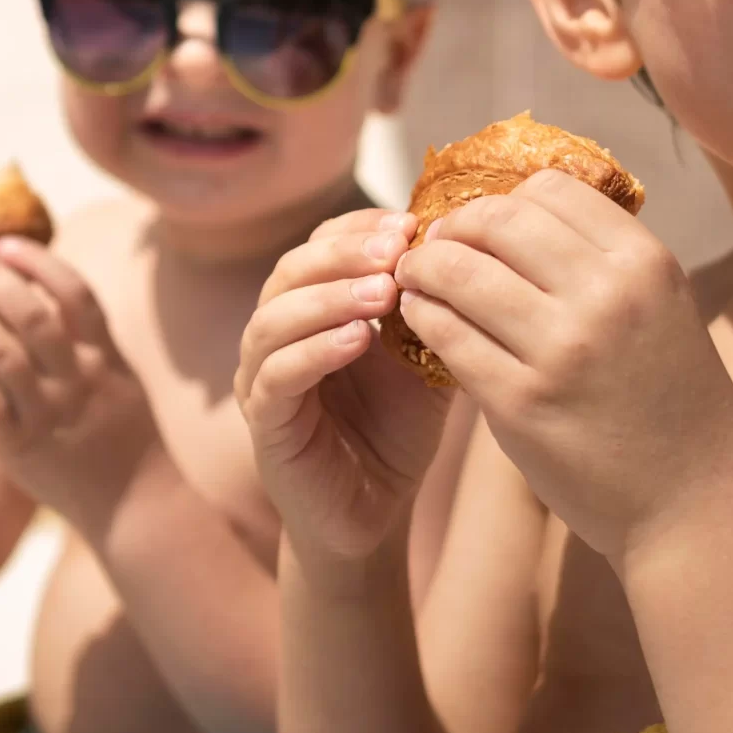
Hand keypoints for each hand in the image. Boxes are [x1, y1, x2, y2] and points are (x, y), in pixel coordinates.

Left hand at [0, 237, 151, 530]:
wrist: (137, 507)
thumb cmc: (124, 438)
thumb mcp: (121, 379)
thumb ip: (90, 339)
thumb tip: (51, 288)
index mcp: (107, 359)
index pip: (76, 296)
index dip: (39, 263)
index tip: (5, 242)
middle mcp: (81, 382)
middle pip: (34, 317)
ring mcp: (51, 416)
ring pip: (4, 354)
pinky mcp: (21, 448)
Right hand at [236, 208, 453, 571]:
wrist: (374, 512)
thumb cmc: (396, 431)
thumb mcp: (424, 359)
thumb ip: (433, 310)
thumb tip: (470, 249)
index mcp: (313, 307)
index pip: (321, 245)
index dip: (360, 227)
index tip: (411, 221)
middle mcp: (278, 333)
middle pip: (291, 270)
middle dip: (344, 254)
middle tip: (396, 249)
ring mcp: (262, 378)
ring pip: (274, 319)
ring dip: (329, 298)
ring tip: (383, 293)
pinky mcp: (264, 424)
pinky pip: (277, 376)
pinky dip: (315, 351)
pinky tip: (358, 341)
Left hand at [392, 169, 732, 565]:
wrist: (694, 506)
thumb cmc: (675, 407)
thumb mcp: (664, 309)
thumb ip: (605, 262)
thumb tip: (522, 214)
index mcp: (644, 263)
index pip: (550, 188)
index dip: (503, 198)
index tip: (482, 222)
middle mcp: (605, 295)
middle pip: (496, 220)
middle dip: (455, 226)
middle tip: (437, 245)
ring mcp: (560, 349)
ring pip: (459, 271)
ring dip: (424, 268)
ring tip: (414, 279)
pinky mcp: (520, 402)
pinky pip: (447, 335)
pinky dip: (423, 317)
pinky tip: (421, 319)